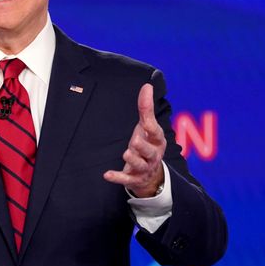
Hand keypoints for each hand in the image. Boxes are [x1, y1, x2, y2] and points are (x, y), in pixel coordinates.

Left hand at [103, 83, 165, 197]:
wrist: (151, 175)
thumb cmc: (148, 144)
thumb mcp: (148, 127)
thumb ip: (146, 108)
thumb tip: (147, 86)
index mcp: (157, 140)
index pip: (155, 132)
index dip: (150, 126)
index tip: (144, 120)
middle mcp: (152, 155)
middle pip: (150, 151)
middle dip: (143, 146)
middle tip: (135, 141)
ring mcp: (144, 168)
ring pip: (140, 165)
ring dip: (133, 160)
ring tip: (126, 153)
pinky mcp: (134, 179)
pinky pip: (126, 179)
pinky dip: (117, 177)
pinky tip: (107, 175)